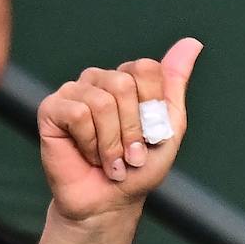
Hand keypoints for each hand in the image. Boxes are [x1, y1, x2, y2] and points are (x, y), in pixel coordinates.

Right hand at [37, 38, 202, 220]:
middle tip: (130, 155)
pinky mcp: (51, 108)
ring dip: (113, 143)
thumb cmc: (138, 168)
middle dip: (133, 129)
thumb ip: (175, 84)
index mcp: (128, 80)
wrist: (109, 201)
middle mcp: (99, 79)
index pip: (147, 69)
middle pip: (124, 84)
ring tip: (110, 160)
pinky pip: (79, 113)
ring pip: (102, 101)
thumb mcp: (169, 127)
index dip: (152, 108)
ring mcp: (73, 91)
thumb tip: (192, 42)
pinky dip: (90, 143)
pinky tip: (87, 155)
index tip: (151, 136)